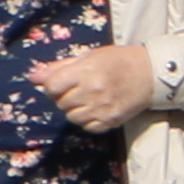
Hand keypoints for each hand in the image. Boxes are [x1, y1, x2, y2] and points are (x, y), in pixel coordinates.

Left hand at [33, 42, 158, 130]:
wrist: (150, 73)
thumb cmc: (117, 60)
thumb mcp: (88, 57)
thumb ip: (60, 67)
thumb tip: (33, 77)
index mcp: (86, 71)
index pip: (52, 86)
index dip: (53, 86)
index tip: (62, 82)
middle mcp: (93, 91)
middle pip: (61, 103)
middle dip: (64, 97)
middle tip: (79, 89)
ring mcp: (103, 108)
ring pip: (72, 117)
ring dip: (75, 109)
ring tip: (88, 99)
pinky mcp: (112, 120)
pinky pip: (88, 126)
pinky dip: (88, 120)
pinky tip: (96, 109)